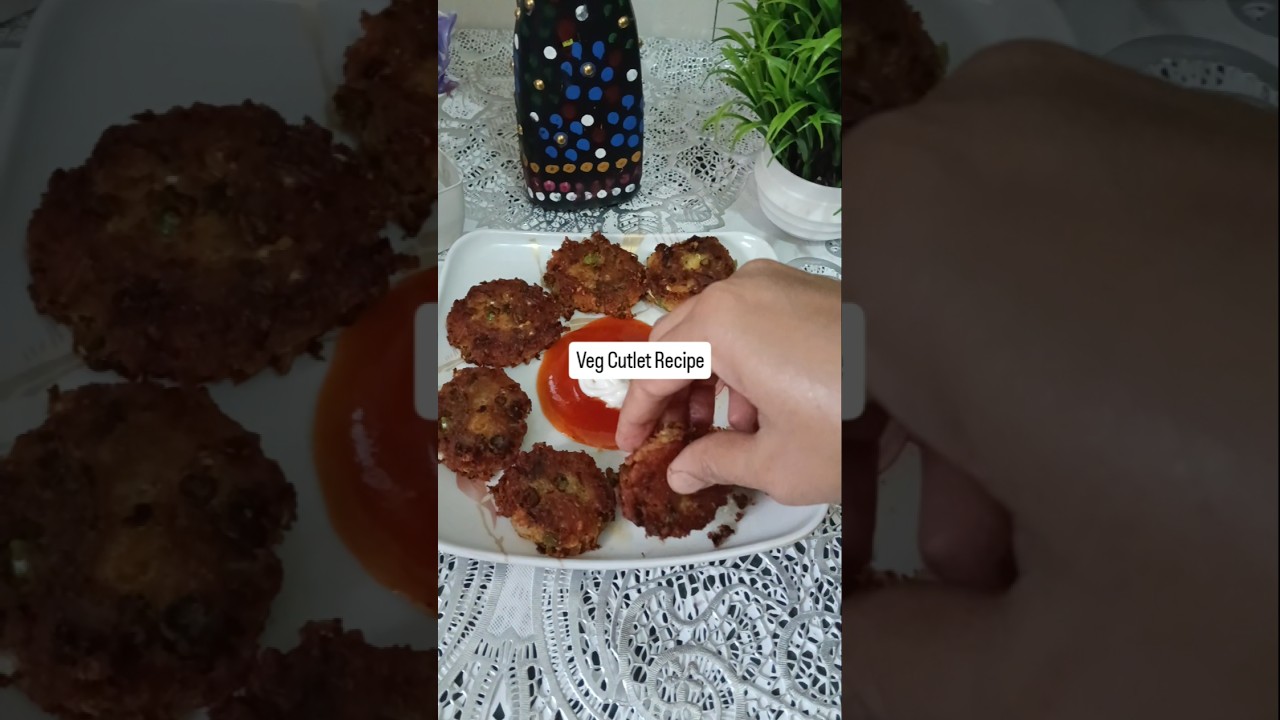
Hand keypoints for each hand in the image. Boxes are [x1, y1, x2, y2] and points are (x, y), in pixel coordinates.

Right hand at [615, 259, 841, 504]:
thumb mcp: (775, 461)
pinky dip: (741, 360)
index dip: (635, 414)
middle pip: (678, 339)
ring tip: (726, 432)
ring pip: (715, 328)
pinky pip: (752, 320)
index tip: (631, 445)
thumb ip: (714, 462)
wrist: (939, 384)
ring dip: (707, 378)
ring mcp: (778, 282)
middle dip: (668, 392)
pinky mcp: (808, 288)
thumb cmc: (854, 422)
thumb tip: (680, 471)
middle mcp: (743, 288)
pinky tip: (763, 408)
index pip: (653, 369)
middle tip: (668, 439)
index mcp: (720, 323)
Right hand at [843, 42, 1276, 718]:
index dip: (797, 487)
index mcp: (909, 238)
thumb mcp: (1063, 682)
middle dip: (906, 465)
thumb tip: (844, 665)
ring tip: (1084, 542)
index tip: (852, 570)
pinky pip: (1065, 245)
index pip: (758, 359)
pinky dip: (1075, 357)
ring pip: (965, 286)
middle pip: (865, 323)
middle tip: (987, 575)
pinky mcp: (1188, 134)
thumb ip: (890, 685)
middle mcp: (991, 136)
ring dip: (994, 425)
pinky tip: (1159, 456)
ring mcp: (1101, 117)